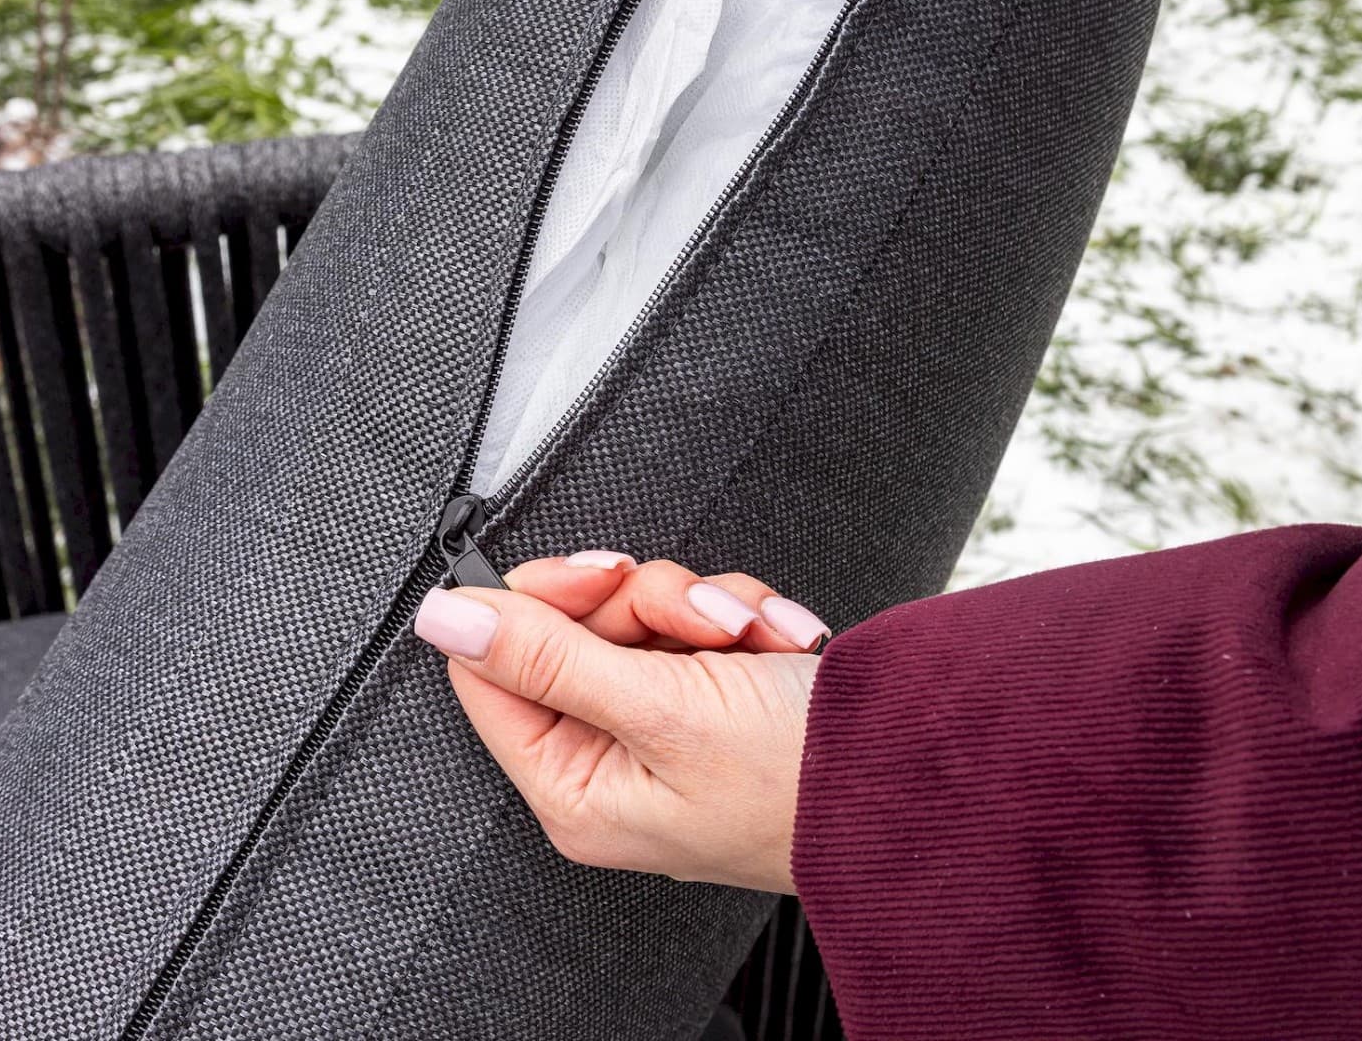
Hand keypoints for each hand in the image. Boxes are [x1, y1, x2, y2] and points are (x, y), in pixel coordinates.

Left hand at [414, 553, 829, 893]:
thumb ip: (545, 656)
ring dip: (702, 604)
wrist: (915, 774)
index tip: (596, 576)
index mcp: (576, 785)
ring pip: (638, 610)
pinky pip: (692, 616)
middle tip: (695, 619)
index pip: (496, 670)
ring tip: (752, 638)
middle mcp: (612, 756)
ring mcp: (665, 721)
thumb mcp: (659, 708)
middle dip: (645, 602)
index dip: (537, 604)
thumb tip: (446, 619)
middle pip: (573, 626)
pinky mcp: (712, 691)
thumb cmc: (795, 780)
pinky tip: (779, 642)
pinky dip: (741, 614)